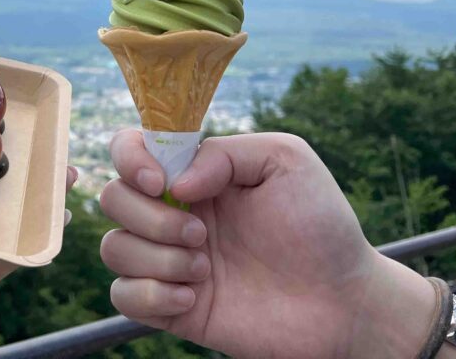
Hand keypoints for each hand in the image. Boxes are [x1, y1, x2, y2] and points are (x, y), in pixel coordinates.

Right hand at [99, 130, 447, 358]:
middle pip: (112, 198)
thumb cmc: (320, 225)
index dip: (130, 159)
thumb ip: (226, 153)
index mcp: (193, 174)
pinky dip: (149, 295)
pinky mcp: (171, 306)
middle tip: (201, 234)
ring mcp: (168, 260)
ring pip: (113, 248)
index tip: (160, 181)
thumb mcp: (285, 160)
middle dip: (150, 217)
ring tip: (204, 270)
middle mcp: (173, 212)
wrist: (343, 302)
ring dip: (155, 258)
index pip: (129, 149)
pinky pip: (122, 296)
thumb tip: (175, 182)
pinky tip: (194, 298)